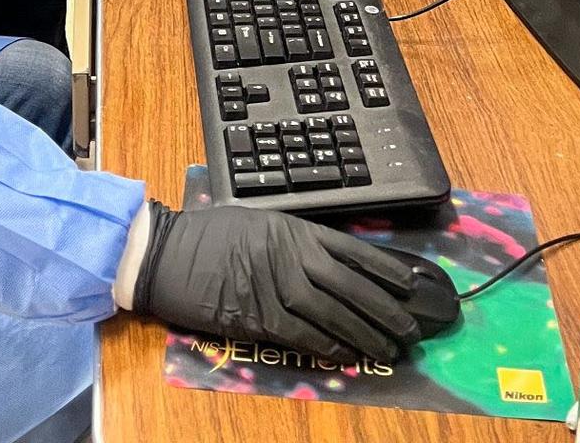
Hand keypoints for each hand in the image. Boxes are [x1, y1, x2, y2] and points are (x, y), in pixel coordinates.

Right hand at [132, 202, 422, 360]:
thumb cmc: (211, 235)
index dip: (384, 268)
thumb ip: (295, 240)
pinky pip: (303, 334)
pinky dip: (328, 346)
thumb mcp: (259, 223)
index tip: (410, 284)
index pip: (351, 249)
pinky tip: (348, 356)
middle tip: (409, 328)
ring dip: (364, 333)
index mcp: (293, 229)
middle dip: (384, 308)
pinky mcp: (259, 316)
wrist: (170, 252)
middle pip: (350, 283)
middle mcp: (291, 255)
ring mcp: (276, 286)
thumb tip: (333, 262)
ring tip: (388, 348)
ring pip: (333, 313)